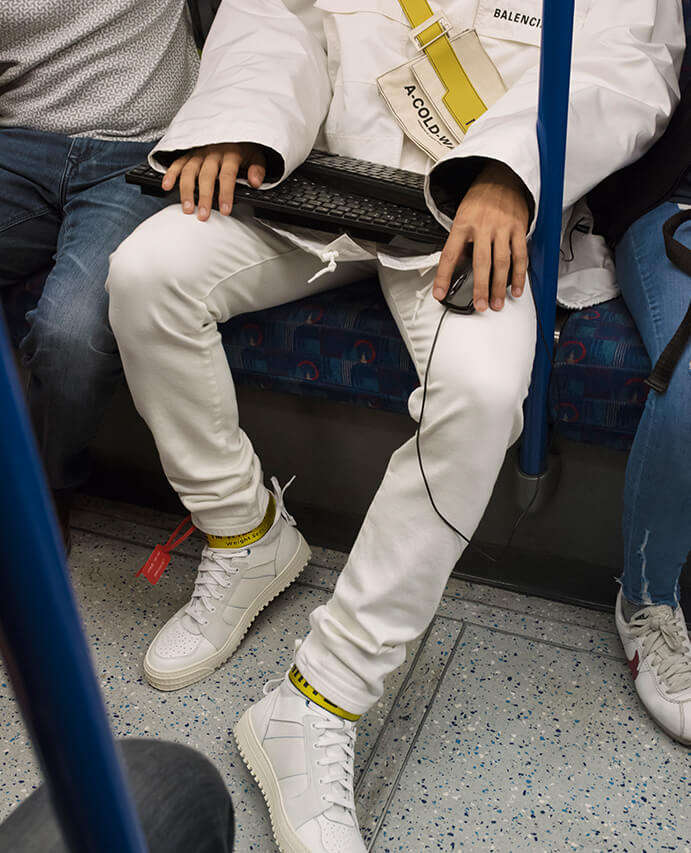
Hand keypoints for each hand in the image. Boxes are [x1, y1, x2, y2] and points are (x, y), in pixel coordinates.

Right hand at [161, 142, 266, 220]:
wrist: (234, 126)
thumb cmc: (244, 146)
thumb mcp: (257, 155)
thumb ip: (258, 168)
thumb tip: (255, 182)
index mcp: (230, 153)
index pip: (227, 176)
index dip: (225, 194)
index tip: (225, 210)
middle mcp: (213, 152)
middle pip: (206, 176)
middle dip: (204, 197)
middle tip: (203, 215)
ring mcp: (199, 152)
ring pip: (190, 171)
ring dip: (187, 190)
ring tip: (187, 208)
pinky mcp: (189, 152)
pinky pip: (178, 162)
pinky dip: (171, 173)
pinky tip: (166, 186)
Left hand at [433, 161, 530, 311]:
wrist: (501, 175)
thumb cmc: (479, 200)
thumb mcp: (462, 216)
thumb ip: (460, 242)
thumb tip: (457, 269)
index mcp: (463, 224)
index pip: (450, 254)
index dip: (444, 276)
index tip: (440, 294)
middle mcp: (483, 226)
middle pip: (481, 262)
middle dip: (481, 287)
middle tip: (480, 305)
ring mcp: (502, 227)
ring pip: (502, 262)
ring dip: (500, 286)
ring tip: (497, 303)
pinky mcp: (518, 228)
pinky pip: (520, 255)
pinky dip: (519, 275)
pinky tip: (517, 289)